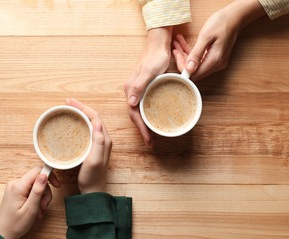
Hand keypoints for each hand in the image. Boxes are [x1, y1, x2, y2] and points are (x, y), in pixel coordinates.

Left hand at [0, 166, 59, 238]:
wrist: (2, 234)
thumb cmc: (15, 224)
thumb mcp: (31, 209)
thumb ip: (38, 190)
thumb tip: (45, 174)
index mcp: (18, 186)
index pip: (37, 171)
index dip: (49, 176)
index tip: (57, 185)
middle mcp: (15, 183)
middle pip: (38, 179)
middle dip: (45, 192)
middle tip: (43, 206)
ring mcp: (14, 187)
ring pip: (36, 185)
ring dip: (41, 198)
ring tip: (38, 211)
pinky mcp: (15, 191)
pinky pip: (30, 190)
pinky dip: (35, 199)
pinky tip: (35, 209)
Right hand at [65, 98, 111, 193]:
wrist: (93, 190)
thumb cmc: (92, 177)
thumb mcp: (95, 159)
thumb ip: (98, 142)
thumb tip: (97, 123)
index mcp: (104, 139)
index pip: (95, 117)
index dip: (83, 107)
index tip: (70, 102)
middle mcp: (103, 139)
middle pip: (93, 117)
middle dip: (81, 107)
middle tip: (67, 102)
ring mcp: (99, 143)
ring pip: (90, 122)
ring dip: (81, 113)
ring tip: (69, 109)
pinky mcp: (93, 148)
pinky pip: (88, 130)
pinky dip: (80, 123)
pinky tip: (73, 124)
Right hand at [124, 27, 172, 147]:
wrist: (158, 46)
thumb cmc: (155, 58)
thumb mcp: (149, 72)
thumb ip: (139, 86)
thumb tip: (130, 102)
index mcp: (131, 90)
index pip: (134, 114)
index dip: (141, 128)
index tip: (148, 139)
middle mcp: (132, 92)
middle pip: (135, 115)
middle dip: (142, 130)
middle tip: (150, 143)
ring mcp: (137, 91)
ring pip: (139, 112)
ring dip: (144, 125)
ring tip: (151, 136)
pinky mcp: (143, 89)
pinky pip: (143, 106)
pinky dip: (147, 116)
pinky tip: (153, 120)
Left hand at [173, 0, 265, 80]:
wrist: (235, 17)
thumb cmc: (222, 23)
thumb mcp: (206, 36)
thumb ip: (197, 54)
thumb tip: (189, 69)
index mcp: (214, 61)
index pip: (194, 74)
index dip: (183, 68)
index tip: (176, 56)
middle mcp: (216, 65)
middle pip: (195, 70)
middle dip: (183, 60)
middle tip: (175, 48)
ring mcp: (216, 62)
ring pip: (196, 64)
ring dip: (185, 55)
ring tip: (177, 43)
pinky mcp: (215, 57)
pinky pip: (201, 59)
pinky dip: (192, 53)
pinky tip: (184, 44)